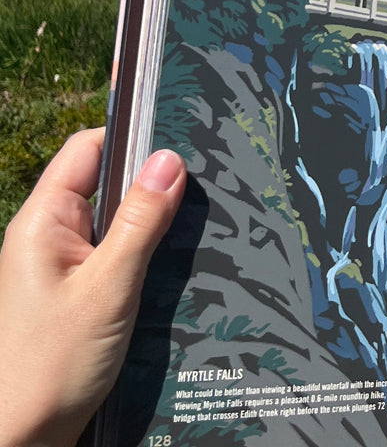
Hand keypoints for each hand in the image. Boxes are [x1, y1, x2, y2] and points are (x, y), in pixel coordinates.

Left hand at [0, 128, 184, 446]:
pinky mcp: (76, 295)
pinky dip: (147, 252)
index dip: (133, 134)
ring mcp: (61, 267)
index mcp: (42, 222)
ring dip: (154, 221)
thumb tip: (171, 158)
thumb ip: (140, 221)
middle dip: (154, 180)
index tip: (184, 130)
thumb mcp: (108, 289)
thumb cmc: (48, 369)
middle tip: (208, 178)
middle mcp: (48, 236)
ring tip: (202, 218)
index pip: (89, 148)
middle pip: (107, 181)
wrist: (18, 445)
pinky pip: (117, 254)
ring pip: (117, 220)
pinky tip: (179, 262)